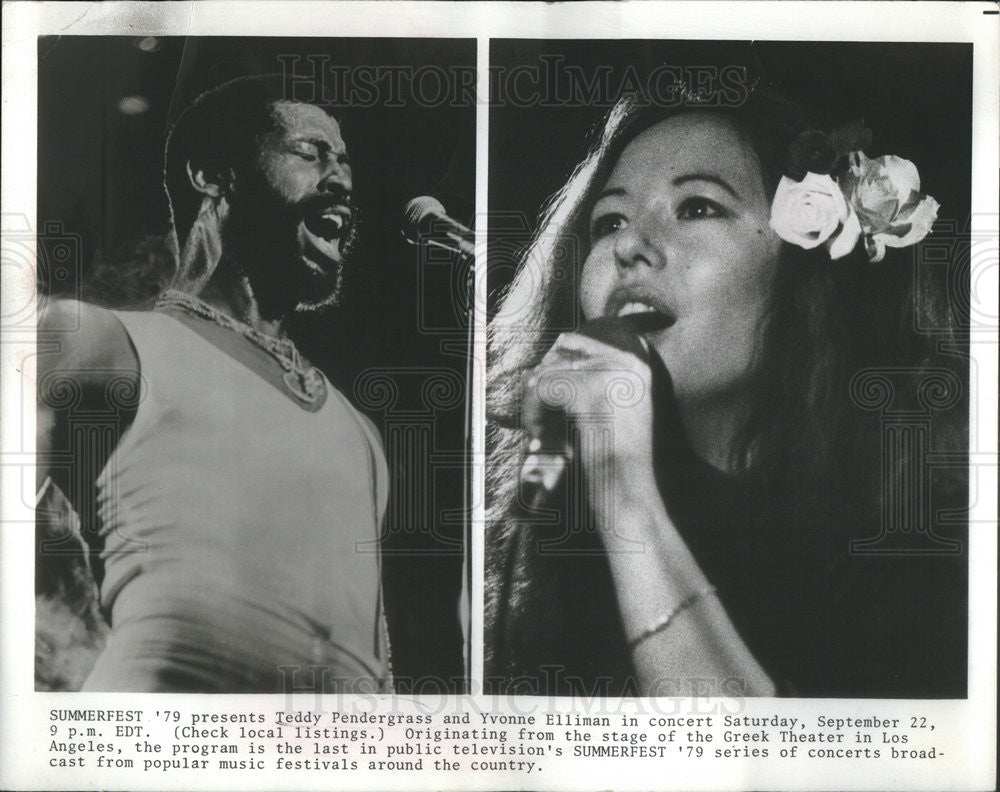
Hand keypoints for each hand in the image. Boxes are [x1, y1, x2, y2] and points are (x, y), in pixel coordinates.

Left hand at [522, 329, 655, 493]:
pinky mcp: (588, 392)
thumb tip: (555, 346)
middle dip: (546, 380)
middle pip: (563, 348)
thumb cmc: (613, 457)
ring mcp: (610, 373)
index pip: (583, 336)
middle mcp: (628, 360)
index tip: (553, 394)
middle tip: (545, 417)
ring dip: (536, 401)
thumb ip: (590, 373)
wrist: (629, 494)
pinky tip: (539, 435)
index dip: (559, 363)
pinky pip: (539, 387)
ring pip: (548, 368)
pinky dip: (531, 412)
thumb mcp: (610, 404)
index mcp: (638, 360)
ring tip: (543, 431)